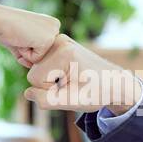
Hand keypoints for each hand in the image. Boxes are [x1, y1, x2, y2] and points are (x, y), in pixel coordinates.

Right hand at [0, 4, 59, 66]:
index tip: (20, 32)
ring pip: (40, 57)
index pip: (42, 48)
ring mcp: (53, 33)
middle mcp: (55, 26)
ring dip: (26, 52)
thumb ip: (29, 53)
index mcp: (50, 23)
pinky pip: (36, 59)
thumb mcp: (21, 41)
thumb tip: (33, 67)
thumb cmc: (6, 28)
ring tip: (20, 36)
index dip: (27, 46)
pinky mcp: (48, 40)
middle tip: (19, 35)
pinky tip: (21, 39)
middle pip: (43, 53)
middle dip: (28, 50)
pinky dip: (25, 54)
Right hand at [23, 34, 142, 114]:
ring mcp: (59, 40)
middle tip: (72, 84)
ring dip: (51, 79)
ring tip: (72, 79)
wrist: (114, 83)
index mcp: (63, 53)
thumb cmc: (96, 93)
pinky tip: (68, 74)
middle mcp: (59, 41)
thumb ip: (45, 100)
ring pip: (37, 68)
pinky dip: (53, 72)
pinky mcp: (60, 44)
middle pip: (34, 71)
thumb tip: (28, 93)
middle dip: (49, 84)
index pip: (33, 78)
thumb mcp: (72, 101)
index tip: (70, 88)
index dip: (49, 90)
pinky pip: (43, 63)